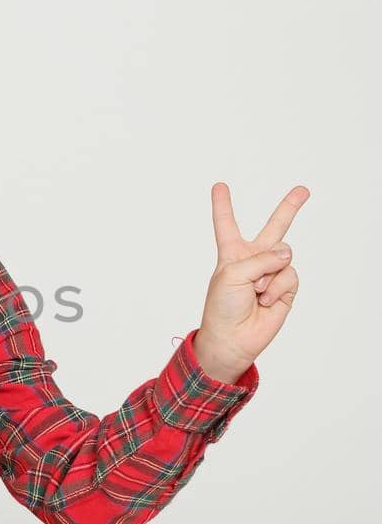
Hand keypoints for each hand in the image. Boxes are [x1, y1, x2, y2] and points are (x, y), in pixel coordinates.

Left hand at [193, 182, 308, 380]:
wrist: (232, 338)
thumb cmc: (222, 306)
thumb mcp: (232, 273)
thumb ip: (261, 258)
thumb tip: (288, 254)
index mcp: (231, 252)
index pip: (226, 223)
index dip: (222, 204)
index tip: (219, 186)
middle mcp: (253, 258)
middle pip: (274, 227)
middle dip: (289, 208)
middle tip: (303, 190)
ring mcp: (271, 272)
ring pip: (284, 254)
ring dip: (268, 273)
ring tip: (255, 291)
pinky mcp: (285, 288)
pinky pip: (290, 274)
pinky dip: (277, 287)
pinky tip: (265, 300)